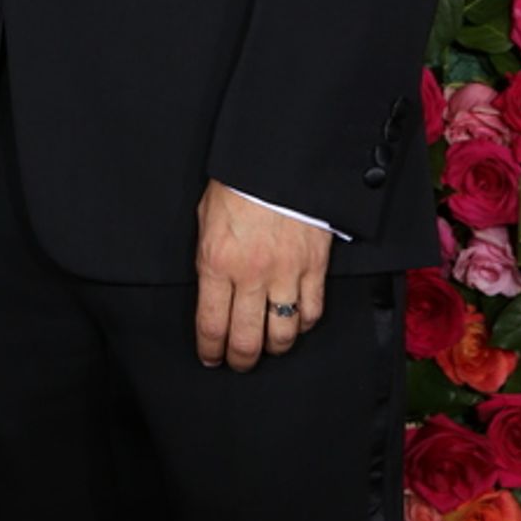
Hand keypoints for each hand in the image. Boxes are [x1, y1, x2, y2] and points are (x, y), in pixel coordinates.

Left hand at [194, 181, 329, 372]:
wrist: (278, 159)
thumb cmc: (238, 184)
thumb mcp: (206, 217)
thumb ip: (209, 257)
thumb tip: (210, 291)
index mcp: (217, 261)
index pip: (211, 324)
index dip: (210, 349)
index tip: (210, 356)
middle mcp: (250, 274)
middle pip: (246, 339)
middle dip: (240, 359)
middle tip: (237, 361)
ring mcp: (285, 273)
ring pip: (282, 334)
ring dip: (273, 347)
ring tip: (268, 346)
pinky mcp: (314, 267)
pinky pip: (311, 312)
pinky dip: (303, 324)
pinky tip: (295, 322)